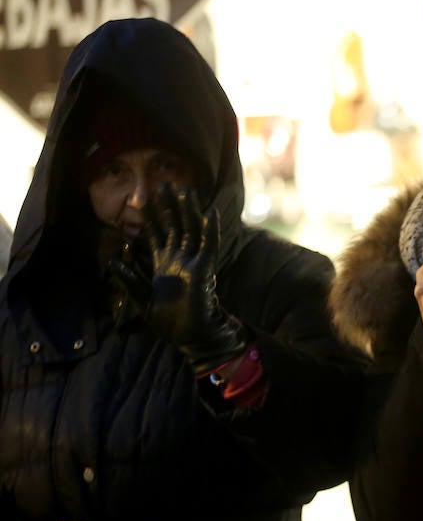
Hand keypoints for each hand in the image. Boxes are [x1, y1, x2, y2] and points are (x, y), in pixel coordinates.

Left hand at [141, 184, 244, 372]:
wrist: (191, 337)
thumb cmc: (170, 322)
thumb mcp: (143, 299)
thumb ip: (131, 279)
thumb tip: (113, 260)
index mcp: (164, 266)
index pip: (156, 235)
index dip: (151, 217)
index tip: (143, 199)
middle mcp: (179, 260)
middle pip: (174, 226)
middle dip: (168, 206)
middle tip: (163, 183)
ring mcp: (193, 263)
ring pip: (191, 230)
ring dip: (189, 210)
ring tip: (185, 190)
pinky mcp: (204, 270)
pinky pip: (208, 245)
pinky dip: (210, 229)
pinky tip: (209, 212)